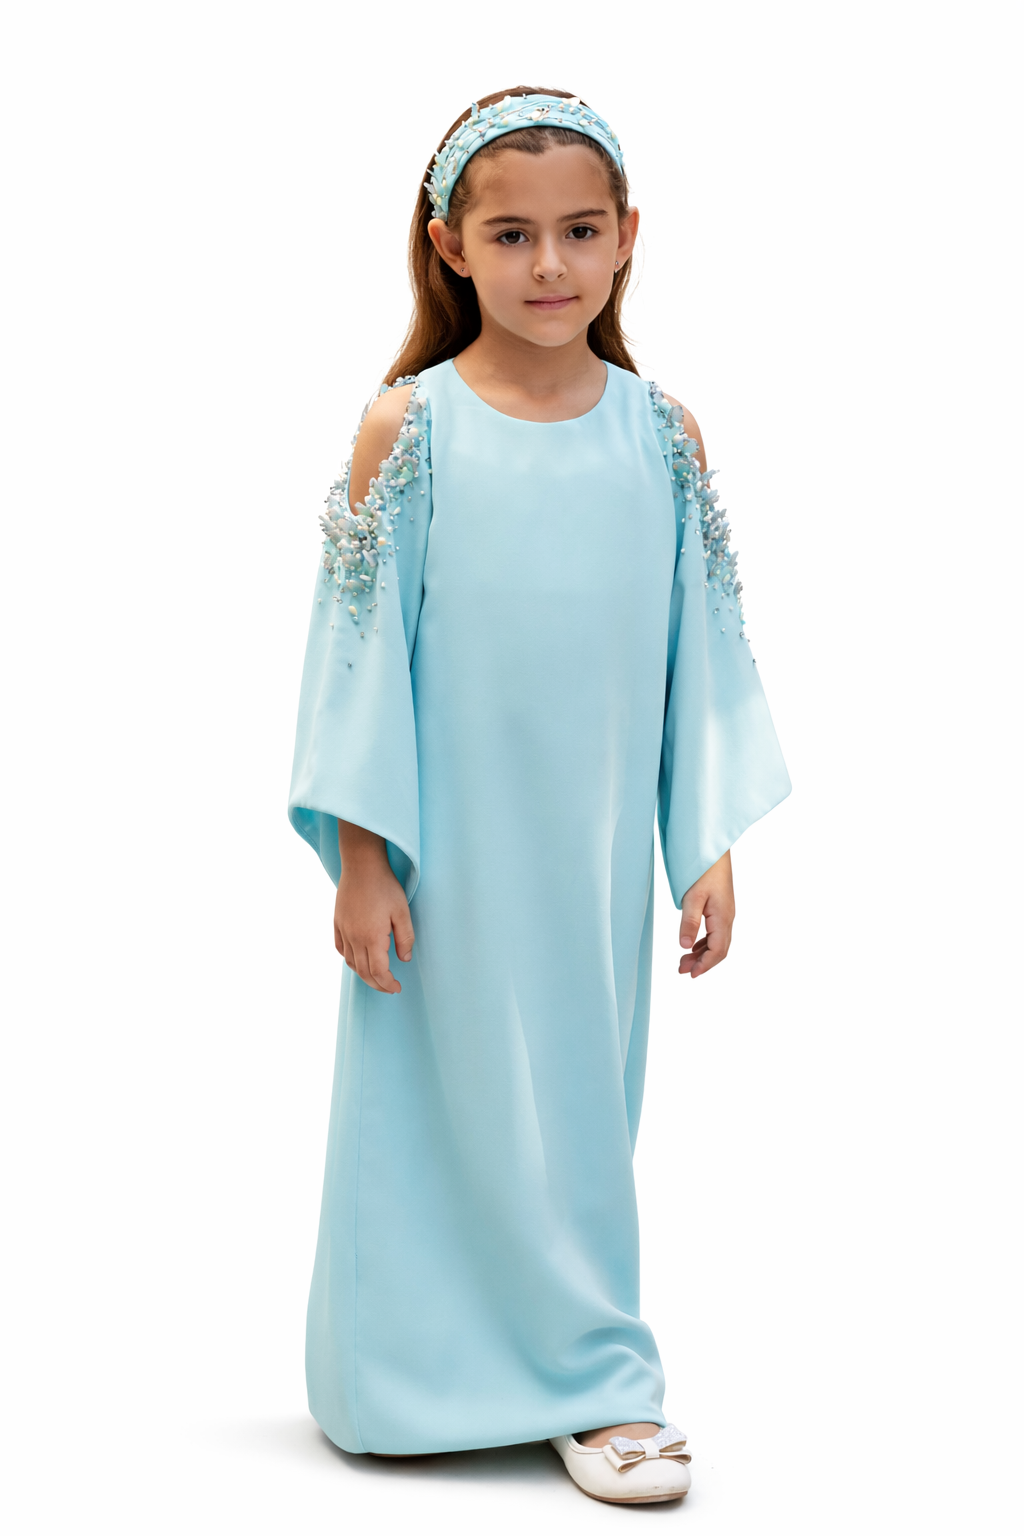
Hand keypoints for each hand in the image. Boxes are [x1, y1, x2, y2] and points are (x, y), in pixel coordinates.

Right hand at [335, 821, 414, 993]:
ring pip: (351, 962)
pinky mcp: (337, 922)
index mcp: (372, 937)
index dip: (387, 984)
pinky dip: (350, 959)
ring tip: (376, 976)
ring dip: (363, 974)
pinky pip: (341, 949)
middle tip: (389, 988)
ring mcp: (343, 930)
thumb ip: (405, 938)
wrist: (361, 865)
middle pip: (363, 972)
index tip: (397, 988)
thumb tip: (404, 959)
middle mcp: (354, 938)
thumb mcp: (402, 911)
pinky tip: (358, 958)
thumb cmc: (385, 886)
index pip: (378, 972)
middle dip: (377, 984)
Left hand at [678, 850, 733, 978]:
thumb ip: (689, 922)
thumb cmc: (704, 869)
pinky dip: (704, 943)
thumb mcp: (692, 896)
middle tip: (681, 970)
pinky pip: (715, 932)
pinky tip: (693, 945)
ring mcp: (726, 913)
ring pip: (717, 942)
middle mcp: (728, 918)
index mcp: (723, 918)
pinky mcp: (721, 908)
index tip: (691, 975)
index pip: (717, 950)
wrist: (714, 849)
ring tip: (683, 961)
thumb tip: (684, 946)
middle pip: (719, 949)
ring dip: (702, 954)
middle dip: (702, 963)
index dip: (705, 965)